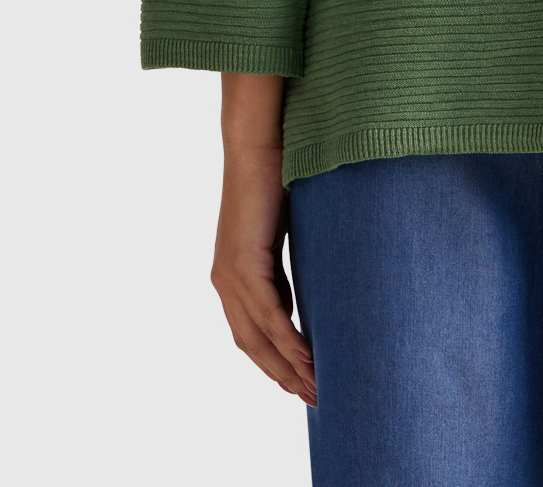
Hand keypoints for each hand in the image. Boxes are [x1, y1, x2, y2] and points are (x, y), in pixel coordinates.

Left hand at [211, 74, 315, 406]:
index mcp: (233, 276)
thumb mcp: (286, 234)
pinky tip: (311, 361)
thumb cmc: (277, 179)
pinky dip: (290, 343)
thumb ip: (289, 266)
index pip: (254, 334)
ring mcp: (230, 276)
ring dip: (290, 368)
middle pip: (254, 346)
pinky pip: (270, 317)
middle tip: (316, 399)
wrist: (259, 144)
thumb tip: (313, 290)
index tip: (306, 383)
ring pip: (260, 339)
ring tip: (317, 390)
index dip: (278, 362)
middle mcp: (225, 282)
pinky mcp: (243, 266)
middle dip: (285, 376)